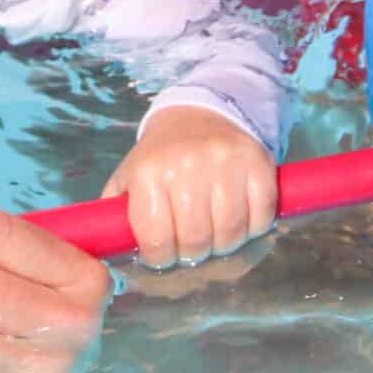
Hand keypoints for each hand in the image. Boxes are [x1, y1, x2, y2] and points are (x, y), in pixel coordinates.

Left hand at [103, 106, 277, 267]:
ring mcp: (226, 163)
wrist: (200, 114)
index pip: (157, 241)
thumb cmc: (161, 156)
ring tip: (214, 235)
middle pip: (196, 241)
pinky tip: (239, 219)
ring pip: (231, 233)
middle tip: (191, 246)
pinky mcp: (257, 164)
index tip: (163, 253)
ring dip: (223, 245)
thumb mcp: (129, 178)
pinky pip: (261, 218)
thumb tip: (110, 252)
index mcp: (149, 172)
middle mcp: (187, 165)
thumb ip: (116, 216)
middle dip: (193, 254)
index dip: (160, 258)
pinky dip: (253, 229)